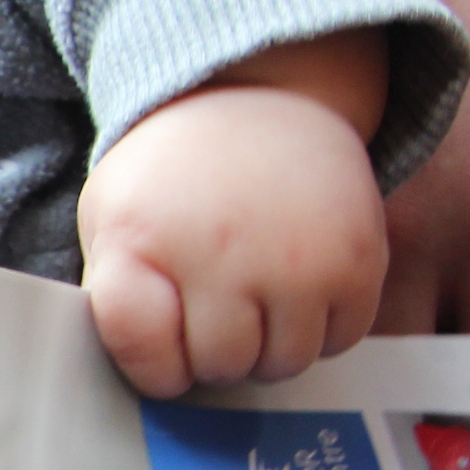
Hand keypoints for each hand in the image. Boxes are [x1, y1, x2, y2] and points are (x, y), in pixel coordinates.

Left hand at [80, 42, 389, 397]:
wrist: (258, 91)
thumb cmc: (173, 177)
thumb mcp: (110, 220)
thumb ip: (117, 298)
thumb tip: (146, 378)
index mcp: (140, 241)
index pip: (142, 349)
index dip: (150, 365)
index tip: (160, 347)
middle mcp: (220, 250)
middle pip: (218, 366)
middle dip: (211, 354)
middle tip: (211, 310)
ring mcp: (295, 255)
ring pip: (284, 363)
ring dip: (268, 347)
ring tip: (254, 298)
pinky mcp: (359, 257)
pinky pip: (342, 340)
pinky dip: (321, 328)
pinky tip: (299, 288)